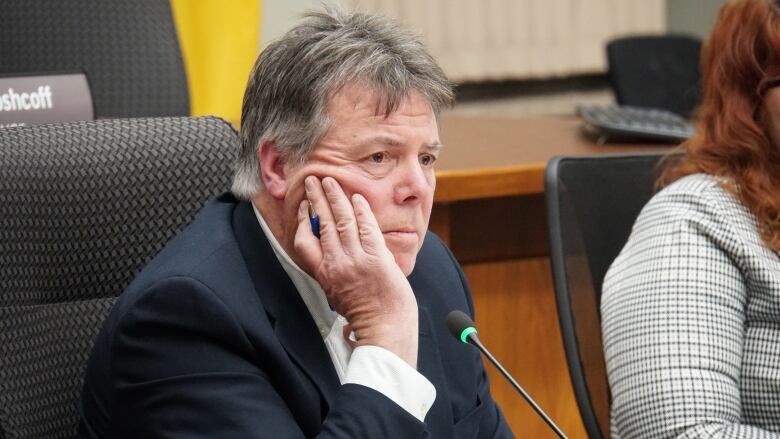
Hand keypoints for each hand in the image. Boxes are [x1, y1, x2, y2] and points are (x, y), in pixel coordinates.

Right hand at [294, 176, 418, 367]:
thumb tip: (332, 259)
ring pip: (341, 219)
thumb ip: (333, 275)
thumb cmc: (366, 316)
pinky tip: (357, 197)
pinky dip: (361, 209)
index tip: (305, 207)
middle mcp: (336, 264)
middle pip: (321, 223)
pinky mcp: (376, 257)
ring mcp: (356, 259)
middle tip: (312, 180)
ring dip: (335, 196)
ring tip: (331, 181)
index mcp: (323, 275)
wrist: (385, 328)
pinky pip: (366, 226)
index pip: (304, 242)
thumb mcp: (338, 296)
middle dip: (316, 198)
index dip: (303, 220)